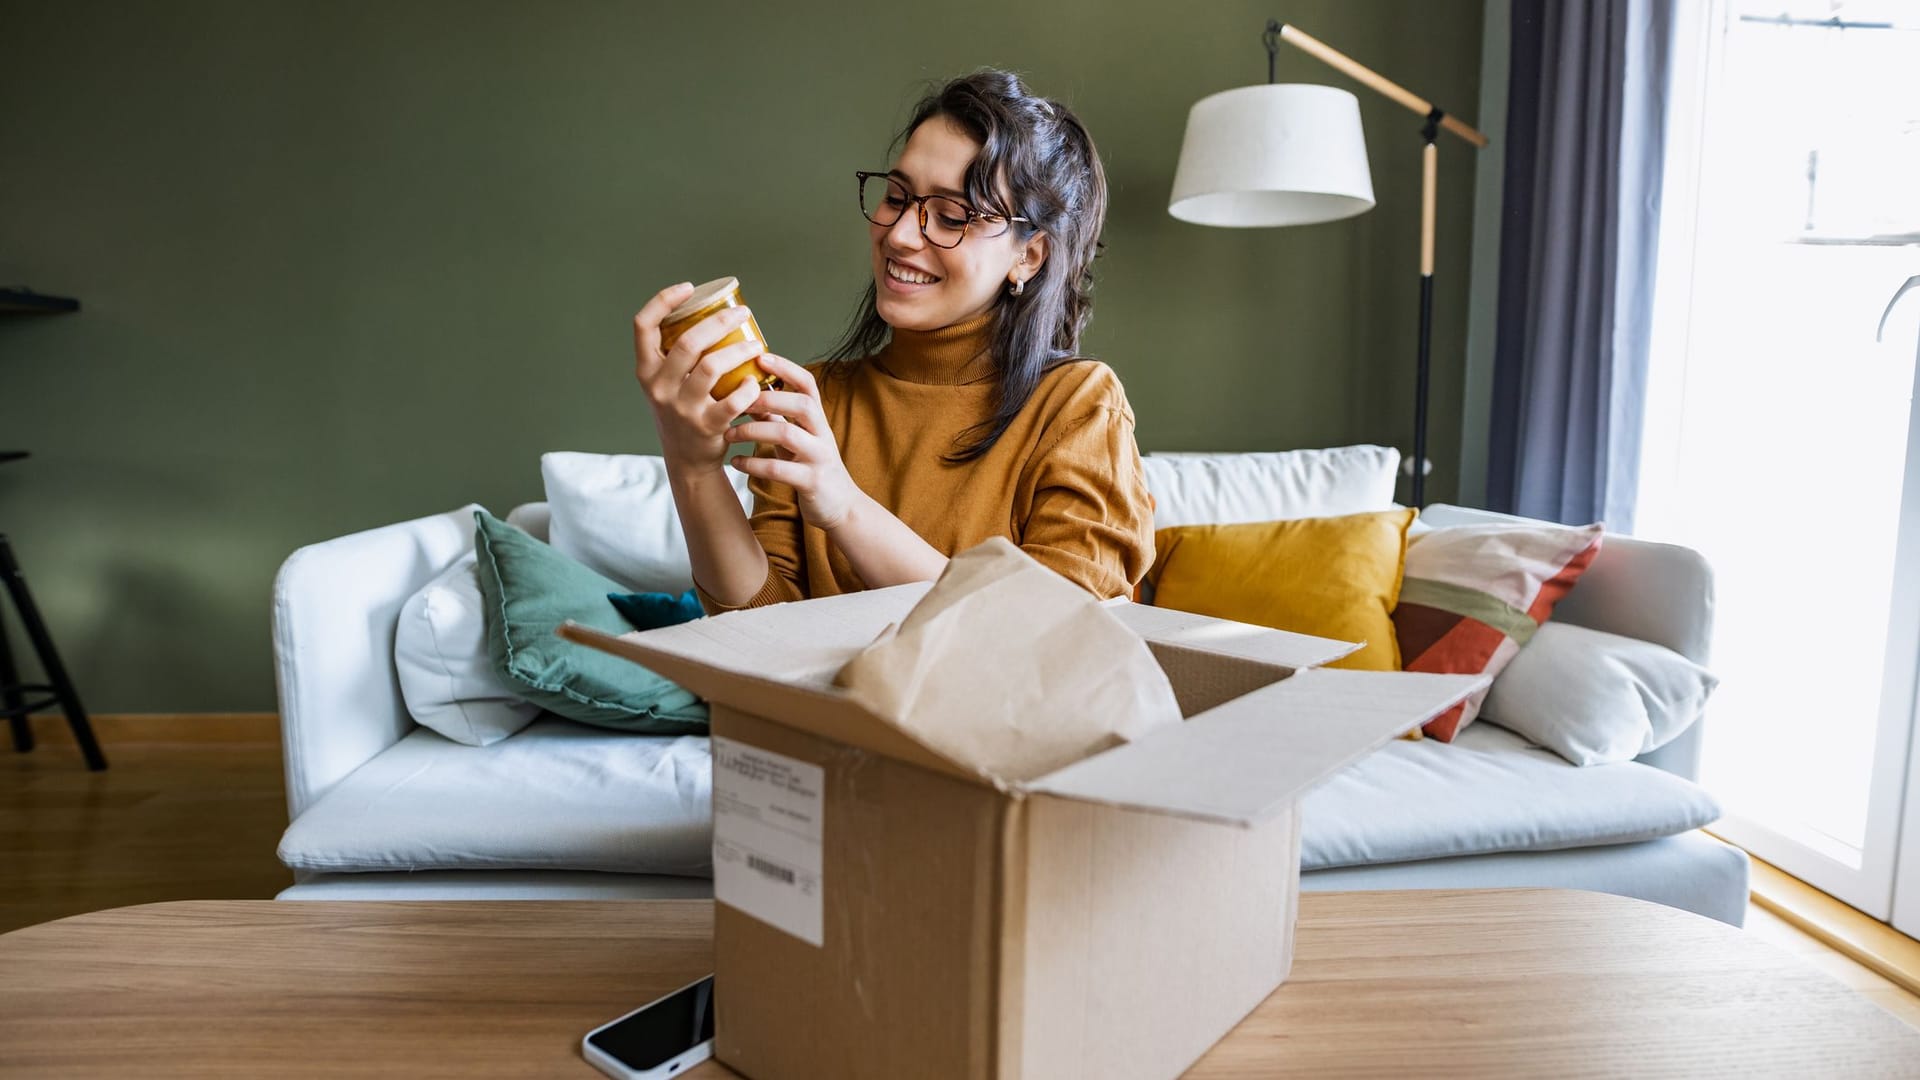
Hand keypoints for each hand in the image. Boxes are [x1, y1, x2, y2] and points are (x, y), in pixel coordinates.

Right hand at [633, 282, 766, 471]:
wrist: (687, 459)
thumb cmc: (682, 409)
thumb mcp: (666, 383)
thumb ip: (676, 355)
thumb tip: (713, 311)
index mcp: (646, 370)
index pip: (643, 325)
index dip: (663, 301)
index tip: (689, 287)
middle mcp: (659, 387)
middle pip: (688, 342)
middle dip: (720, 321)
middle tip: (742, 313)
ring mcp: (681, 407)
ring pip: (711, 366)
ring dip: (740, 351)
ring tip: (757, 345)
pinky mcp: (706, 426)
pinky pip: (733, 400)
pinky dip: (749, 388)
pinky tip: (757, 381)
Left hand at [726, 354, 863, 531]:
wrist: (841, 507)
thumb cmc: (812, 468)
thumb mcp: (797, 438)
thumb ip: (777, 417)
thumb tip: (747, 392)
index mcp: (818, 420)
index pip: (808, 384)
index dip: (787, 368)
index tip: (761, 357)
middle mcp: (822, 434)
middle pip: (802, 404)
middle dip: (767, 398)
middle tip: (736, 400)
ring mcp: (819, 458)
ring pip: (788, 434)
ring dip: (753, 431)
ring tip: (728, 433)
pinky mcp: (812, 482)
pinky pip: (780, 469)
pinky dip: (754, 465)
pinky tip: (736, 463)